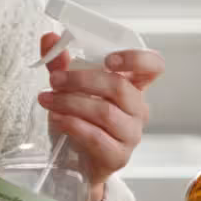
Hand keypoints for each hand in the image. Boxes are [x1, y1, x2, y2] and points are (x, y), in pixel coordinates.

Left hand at [36, 33, 165, 200]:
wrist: (74, 162)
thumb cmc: (79, 120)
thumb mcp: (68, 89)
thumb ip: (61, 63)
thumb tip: (49, 37)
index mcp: (132, 86)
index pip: (153, 66)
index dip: (136, 59)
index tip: (109, 60)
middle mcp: (137, 108)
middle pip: (119, 87)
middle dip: (81, 80)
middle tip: (54, 79)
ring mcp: (131, 134)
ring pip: (105, 112)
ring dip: (71, 103)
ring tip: (47, 99)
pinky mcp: (118, 156)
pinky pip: (97, 138)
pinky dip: (73, 125)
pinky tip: (56, 119)